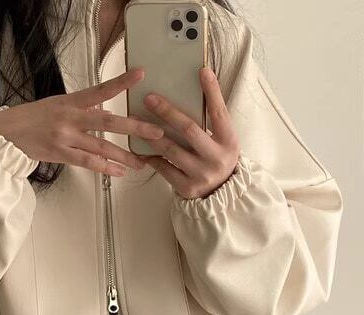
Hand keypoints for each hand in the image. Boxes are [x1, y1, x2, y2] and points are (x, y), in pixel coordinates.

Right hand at [0, 68, 163, 177]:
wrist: (7, 132)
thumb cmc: (34, 118)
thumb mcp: (58, 104)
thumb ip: (82, 108)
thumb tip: (104, 110)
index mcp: (72, 101)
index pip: (101, 89)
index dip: (121, 82)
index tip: (141, 74)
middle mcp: (71, 117)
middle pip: (108, 121)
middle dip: (135, 127)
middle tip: (156, 132)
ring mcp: (66, 137)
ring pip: (101, 146)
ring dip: (124, 155)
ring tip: (142, 162)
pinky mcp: (60, 153)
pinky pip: (87, 162)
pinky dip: (105, 167)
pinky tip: (119, 171)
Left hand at [138, 66, 240, 198]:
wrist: (221, 194)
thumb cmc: (216, 159)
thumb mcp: (221, 141)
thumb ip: (209, 123)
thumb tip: (192, 91)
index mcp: (229, 142)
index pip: (219, 112)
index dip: (212, 91)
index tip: (202, 71)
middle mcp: (217, 158)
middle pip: (189, 129)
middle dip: (168, 112)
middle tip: (150, 98)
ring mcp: (201, 174)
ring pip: (171, 150)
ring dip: (151, 134)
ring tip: (135, 120)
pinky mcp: (186, 187)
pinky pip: (163, 168)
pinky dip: (150, 156)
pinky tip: (138, 146)